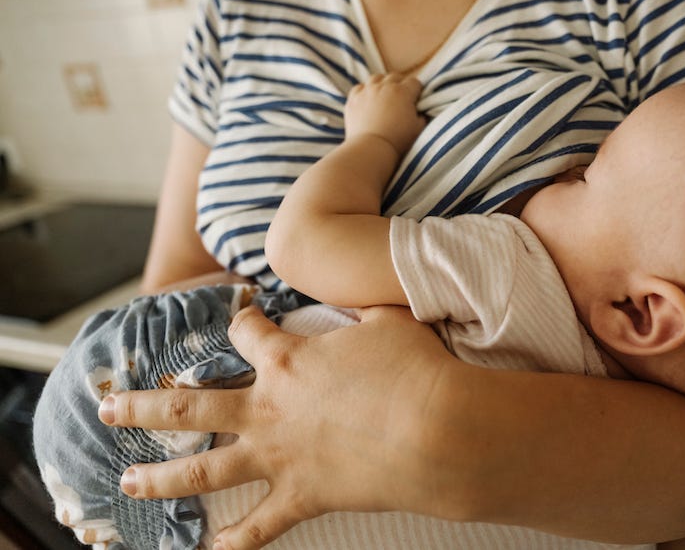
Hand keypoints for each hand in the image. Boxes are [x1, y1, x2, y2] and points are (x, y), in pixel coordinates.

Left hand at [98, 305, 452, 549]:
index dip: (241, 319)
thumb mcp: (389, 321)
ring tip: (127, 479)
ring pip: (202, 469)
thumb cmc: (415, 370)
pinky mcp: (302, 496)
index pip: (245, 333)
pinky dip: (234, 543)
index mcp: (288, 360)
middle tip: (110, 406)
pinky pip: (259, 528)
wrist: (435, 430)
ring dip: (159, 476)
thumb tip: (360, 297)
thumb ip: (363, 307)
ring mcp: (279, 456)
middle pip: (189, 405)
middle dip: (143, 404)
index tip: (240, 313)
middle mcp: (268, 408)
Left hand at [344, 73, 425, 154]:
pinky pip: (360, 87)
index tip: (416, 99)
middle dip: (400, 84)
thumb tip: (420, 112)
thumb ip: (422, 116)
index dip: (417, 90)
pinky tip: (368, 99)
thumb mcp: (418, 129)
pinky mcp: (354, 99)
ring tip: (384, 95)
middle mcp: (385, 86)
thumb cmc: (397, 140)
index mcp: (403, 92)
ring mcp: (367, 91)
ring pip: (377, 78)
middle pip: (395, 77)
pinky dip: (365, 91)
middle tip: (401, 97)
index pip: (414, 82)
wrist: (371, 148)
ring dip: (382, 84)